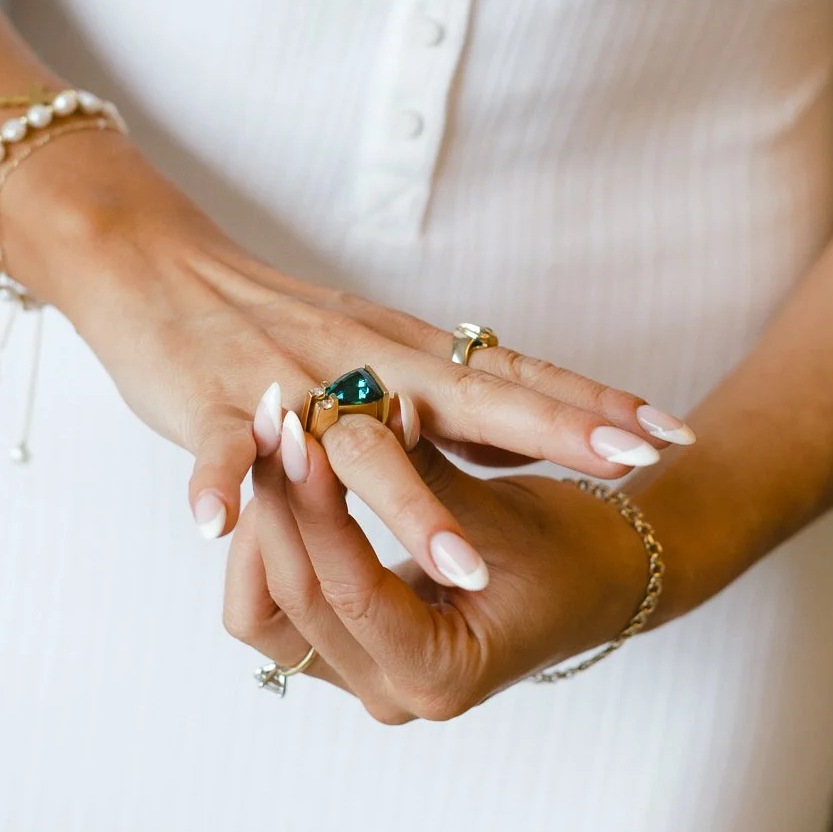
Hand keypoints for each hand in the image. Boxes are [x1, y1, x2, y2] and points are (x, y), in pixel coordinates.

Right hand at [2, 130, 691, 585]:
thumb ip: (454, 399)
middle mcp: (363, 362)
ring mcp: (289, 382)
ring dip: (405, 506)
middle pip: (471, 396)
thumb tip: (540, 428)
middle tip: (632, 462)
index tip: (676, 431)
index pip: (516, 377)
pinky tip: (219, 527)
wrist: (156, 265)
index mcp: (406, 355)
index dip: (593, 405)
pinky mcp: (211, 399)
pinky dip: (219, 482)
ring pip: (352, 446)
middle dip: (554, 431)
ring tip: (462, 566)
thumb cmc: (273, 322)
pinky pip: (220, 446)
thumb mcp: (381, 355)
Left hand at [223, 414, 662, 721]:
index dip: (320, 505)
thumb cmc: (572, 550)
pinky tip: (285, 478)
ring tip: (272, 442)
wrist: (601, 576)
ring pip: (268, 611)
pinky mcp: (349, 651)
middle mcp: (394, 695)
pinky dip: (277, 543)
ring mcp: (365, 678)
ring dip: (268, 524)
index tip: (303, 430)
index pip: (351, 590)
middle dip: (282, 503)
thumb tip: (359, 410)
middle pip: (297, 600)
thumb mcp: (504, 512)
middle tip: (276, 419)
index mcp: (442, 677)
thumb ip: (425, 474)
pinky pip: (277, 606)